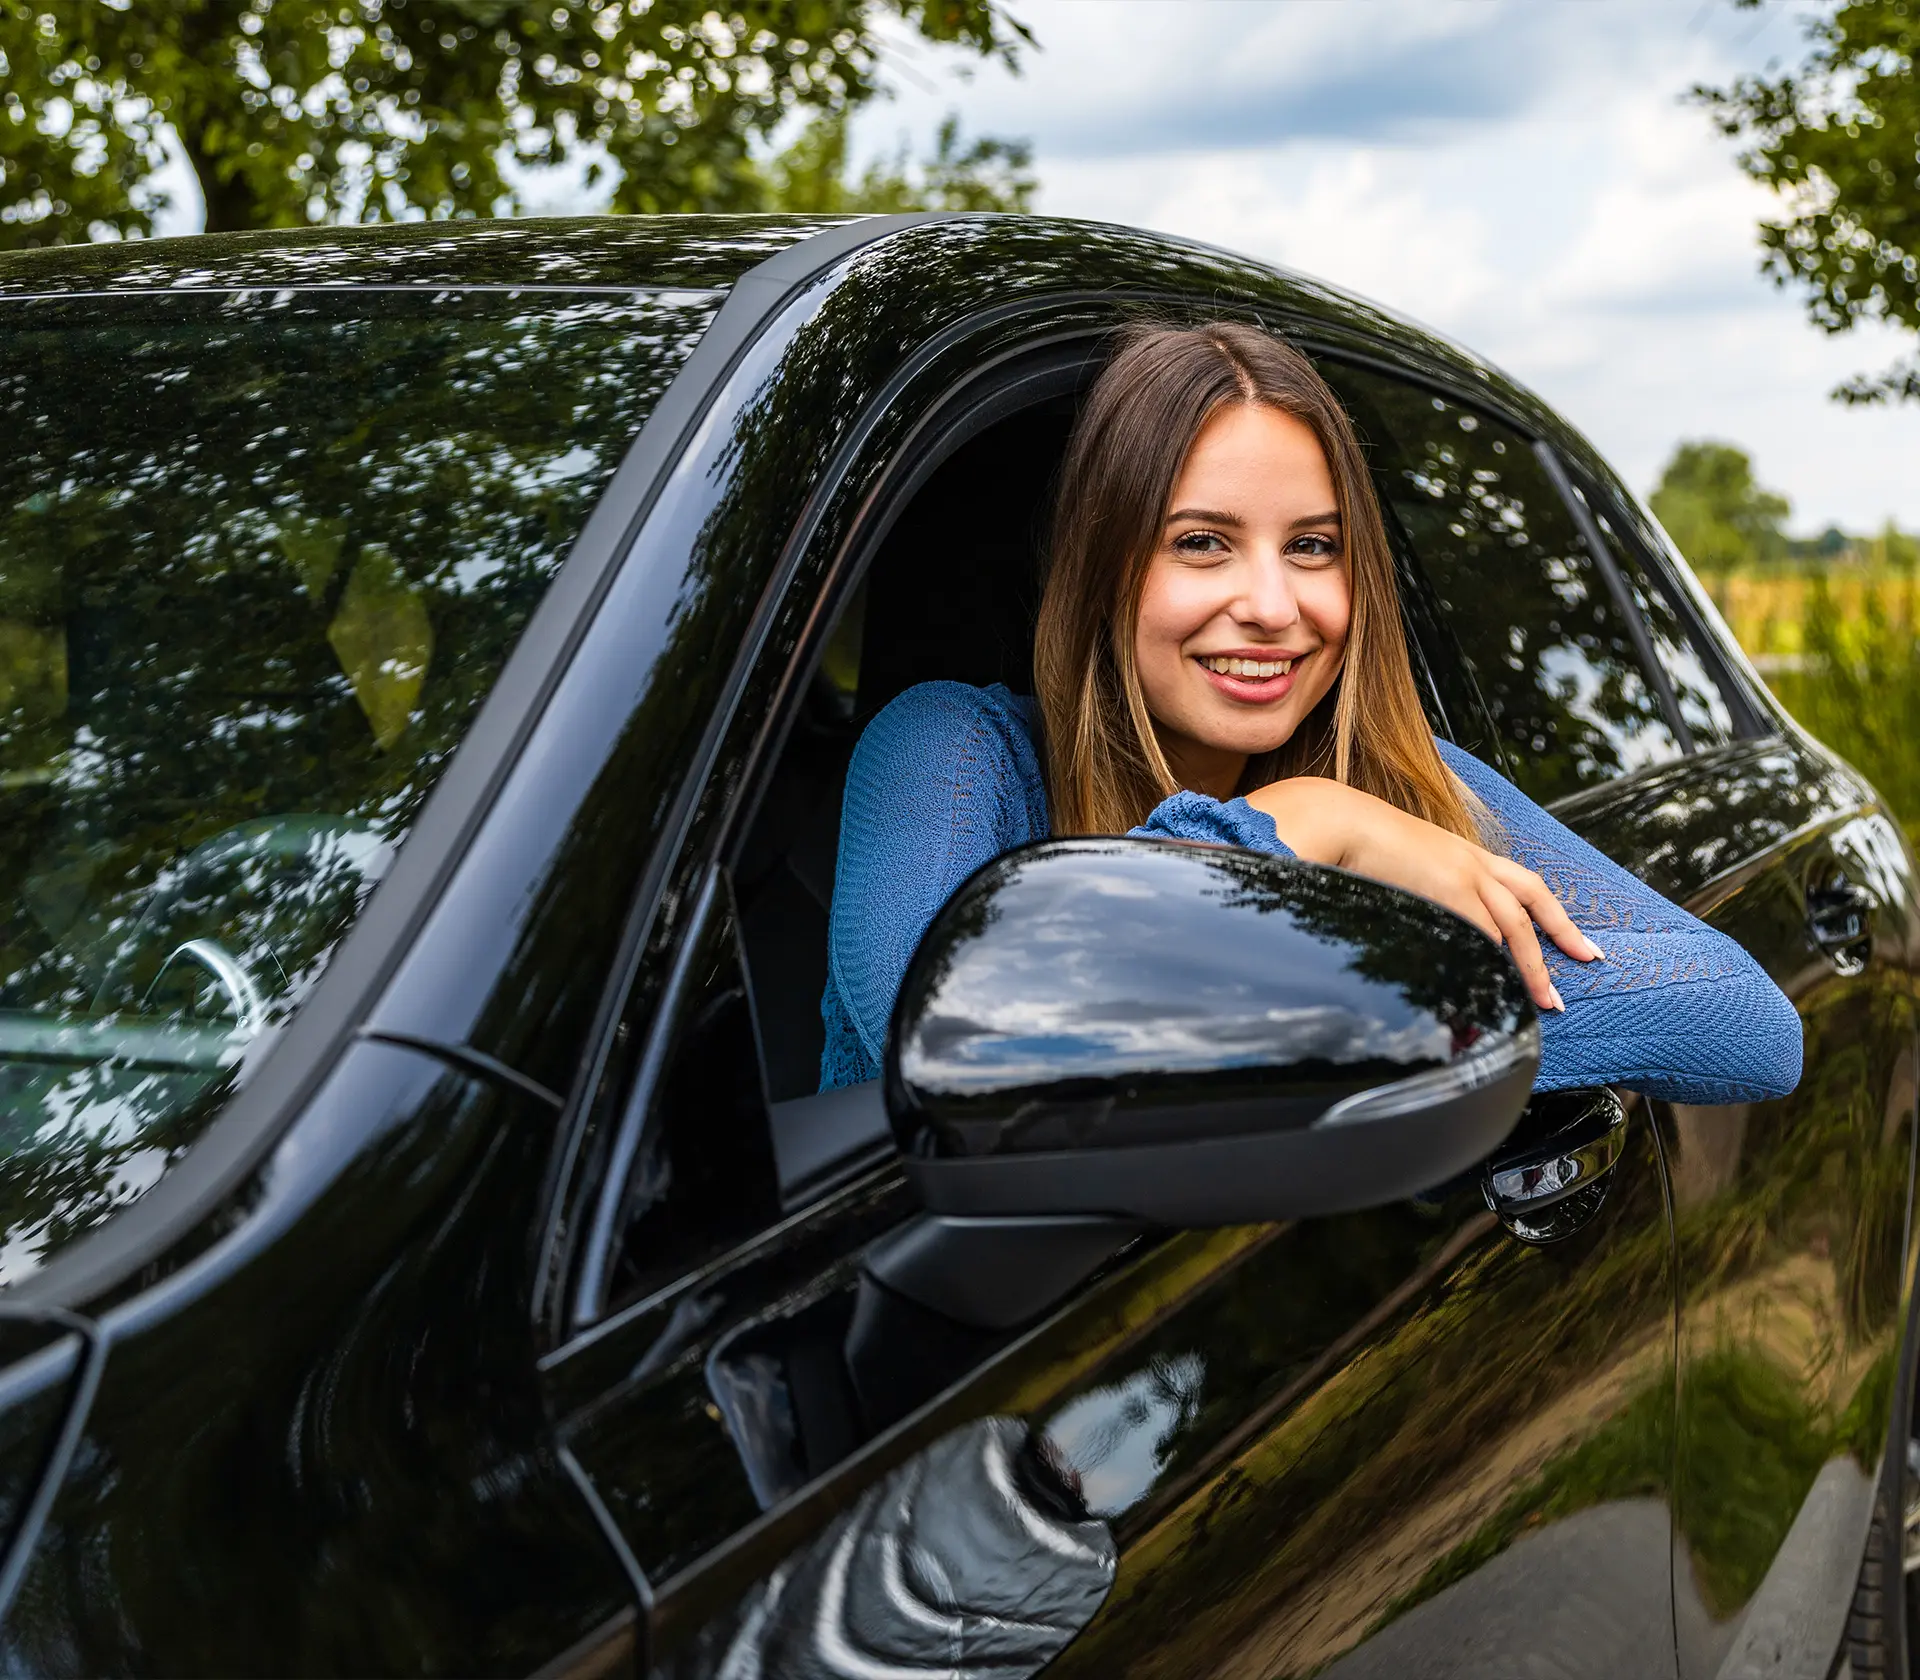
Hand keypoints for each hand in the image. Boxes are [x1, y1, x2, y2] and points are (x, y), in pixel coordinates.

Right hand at [1243, 777, 1602, 1012]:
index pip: (1526, 885)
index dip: (1556, 916)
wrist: (1339, 821)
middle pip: (1531, 903)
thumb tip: (1432, 922)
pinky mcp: (1446, 889)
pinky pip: (1481, 933)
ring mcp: (1461, 874)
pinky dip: (1495, 961)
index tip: (1579, 943)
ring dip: (1533, 966)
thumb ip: (1426, 890)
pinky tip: (1499, 985)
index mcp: (1465, 854)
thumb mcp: (1405, 864)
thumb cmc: (1357, 842)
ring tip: (1545, 1000)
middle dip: (1562, 937)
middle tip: (1584, 967)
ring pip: (1514, 926)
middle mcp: (1472, 861)